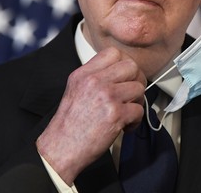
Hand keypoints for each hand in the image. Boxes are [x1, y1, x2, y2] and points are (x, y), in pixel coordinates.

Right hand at [36, 47, 145, 183]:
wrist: (61, 148)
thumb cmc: (69, 124)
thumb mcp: (75, 90)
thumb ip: (94, 77)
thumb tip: (117, 73)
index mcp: (84, 74)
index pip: (113, 53)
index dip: (124, 63)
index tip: (124, 76)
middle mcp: (95, 82)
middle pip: (131, 66)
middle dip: (136, 80)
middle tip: (131, 94)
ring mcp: (106, 96)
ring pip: (139, 87)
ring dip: (137, 101)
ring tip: (127, 112)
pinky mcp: (116, 114)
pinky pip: (139, 109)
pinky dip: (135, 121)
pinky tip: (125, 126)